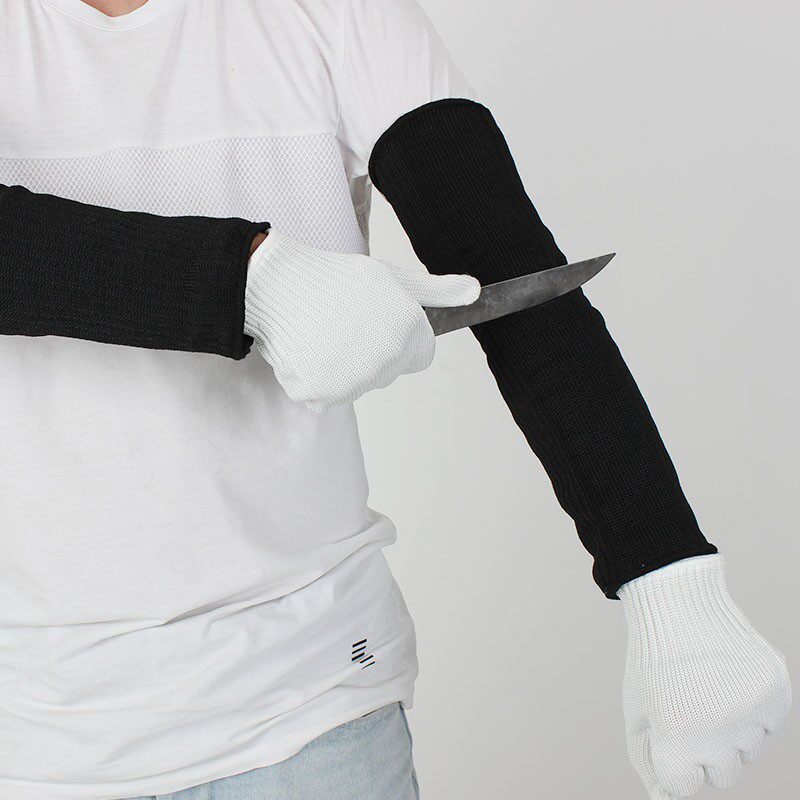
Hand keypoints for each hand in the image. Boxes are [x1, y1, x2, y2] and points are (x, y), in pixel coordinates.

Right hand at [243, 228, 479, 410]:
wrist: (278, 285)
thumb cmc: (336, 278)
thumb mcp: (393, 278)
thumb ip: (436, 292)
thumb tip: (474, 292)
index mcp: (408, 332)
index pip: (421, 356)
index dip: (401, 338)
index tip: (376, 322)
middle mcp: (386, 361)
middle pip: (390, 371)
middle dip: (373, 352)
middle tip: (345, 323)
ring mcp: (354, 381)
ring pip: (360, 385)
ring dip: (345, 367)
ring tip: (325, 333)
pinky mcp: (323, 395)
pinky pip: (329, 395)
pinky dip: (318, 379)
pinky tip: (309, 350)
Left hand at [618, 555, 790, 797]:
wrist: (680, 604)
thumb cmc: (653, 660)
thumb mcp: (637, 710)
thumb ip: (647, 760)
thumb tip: (664, 798)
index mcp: (678, 736)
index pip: (684, 787)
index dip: (674, 760)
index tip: (668, 735)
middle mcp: (720, 730)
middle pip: (720, 776)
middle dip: (704, 751)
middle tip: (689, 708)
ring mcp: (752, 711)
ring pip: (748, 751)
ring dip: (730, 730)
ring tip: (708, 688)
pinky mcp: (776, 693)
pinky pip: (768, 724)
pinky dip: (751, 708)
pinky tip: (730, 678)